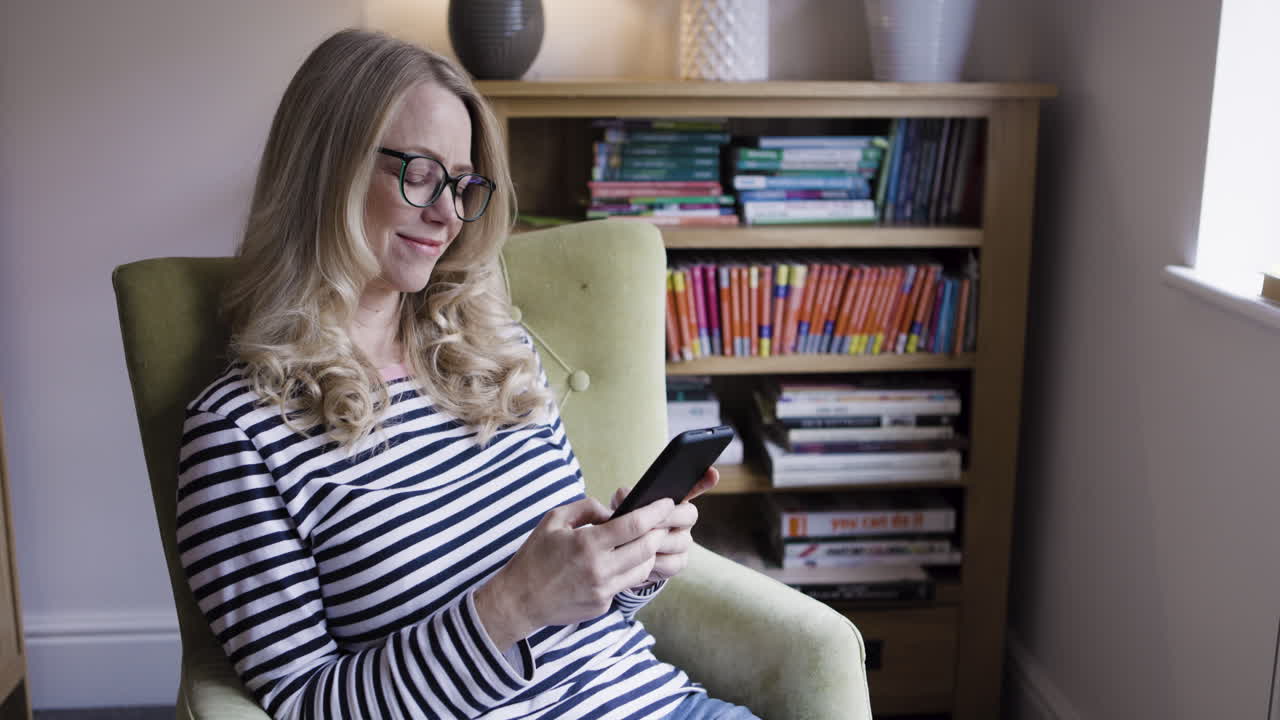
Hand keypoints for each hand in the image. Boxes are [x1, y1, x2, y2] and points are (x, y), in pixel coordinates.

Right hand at [474, 495, 673, 649]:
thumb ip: (587, 508)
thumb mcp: (554, 520)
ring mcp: (602, 591)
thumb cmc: (534, 556)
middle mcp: (599, 570)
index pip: (634, 526)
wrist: (519, 600)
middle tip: (659, 523)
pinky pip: (624, 584)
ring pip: (643, 569)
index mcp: (587, 544)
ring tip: (641, 541)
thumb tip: (612, 511)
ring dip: (647, 553)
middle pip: (647, 548)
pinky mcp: (602, 605)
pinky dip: (626, 571)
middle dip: (658, 532)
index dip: (655, 512)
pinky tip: (616, 563)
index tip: (666, 503)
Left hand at [610, 466, 718, 587]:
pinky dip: (655, 562)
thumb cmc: (624, 523)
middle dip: (670, 517)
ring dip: (659, 541)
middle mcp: (683, 519)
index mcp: (673, 500)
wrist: (622, 554)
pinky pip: (673, 562)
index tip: (712, 473)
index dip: (703, 481)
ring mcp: (683, 541)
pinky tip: (641, 560)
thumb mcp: (621, 506)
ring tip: (639, 542)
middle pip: (689, 515)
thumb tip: (625, 496)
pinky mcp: (677, 562)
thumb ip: (625, 497)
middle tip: (652, 521)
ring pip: (681, 541)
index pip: (693, 487)